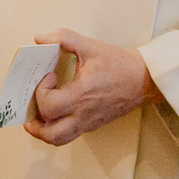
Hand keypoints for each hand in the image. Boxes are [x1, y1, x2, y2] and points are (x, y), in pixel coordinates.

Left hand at [25, 29, 158, 146]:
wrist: (145, 79)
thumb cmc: (120, 64)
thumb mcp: (90, 45)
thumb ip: (63, 38)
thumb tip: (40, 38)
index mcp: (82, 95)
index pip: (49, 106)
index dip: (41, 91)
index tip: (48, 77)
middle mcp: (84, 114)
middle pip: (51, 134)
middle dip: (35, 122)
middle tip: (32, 105)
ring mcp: (88, 122)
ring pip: (59, 140)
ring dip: (43, 131)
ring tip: (38, 116)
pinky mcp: (93, 124)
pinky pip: (69, 134)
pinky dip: (56, 128)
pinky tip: (55, 112)